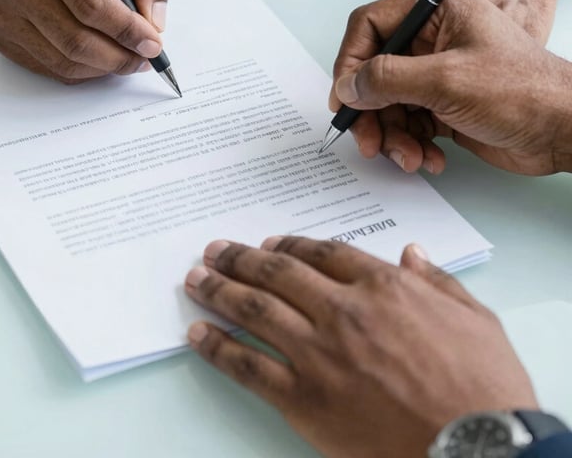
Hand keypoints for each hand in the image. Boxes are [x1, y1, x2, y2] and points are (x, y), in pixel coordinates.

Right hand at [0, 0, 176, 82]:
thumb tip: (153, 20)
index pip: (89, 2)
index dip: (126, 29)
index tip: (153, 42)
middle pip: (76, 39)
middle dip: (120, 55)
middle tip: (146, 56)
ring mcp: (3, 12)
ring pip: (65, 61)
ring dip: (105, 67)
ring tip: (129, 57)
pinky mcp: (3, 37)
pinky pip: (52, 69)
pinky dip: (85, 71)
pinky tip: (102, 57)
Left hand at [185, 237, 537, 457]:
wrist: (481, 449)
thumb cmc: (485, 385)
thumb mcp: (475, 318)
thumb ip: (439, 281)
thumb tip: (413, 255)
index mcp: (381, 286)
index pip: (322, 253)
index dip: (289, 244)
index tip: (268, 243)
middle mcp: (341, 311)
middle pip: (278, 272)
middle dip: (240, 258)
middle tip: (213, 249)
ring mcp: (318, 354)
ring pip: (255, 311)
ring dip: (219, 290)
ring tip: (195, 279)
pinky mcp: (304, 399)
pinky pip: (249, 367)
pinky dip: (218, 348)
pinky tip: (197, 336)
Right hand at [329, 0, 571, 174]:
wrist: (566, 133)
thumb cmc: (522, 92)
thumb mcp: (446, 80)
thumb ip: (388, 79)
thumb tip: (347, 86)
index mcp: (436, 13)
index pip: (371, 26)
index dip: (350, 61)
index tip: (343, 96)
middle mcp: (431, 40)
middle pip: (374, 72)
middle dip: (370, 111)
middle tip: (368, 140)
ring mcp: (436, 74)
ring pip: (387, 103)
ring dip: (392, 135)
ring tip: (409, 157)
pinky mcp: (442, 105)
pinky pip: (407, 123)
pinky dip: (411, 144)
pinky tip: (429, 158)